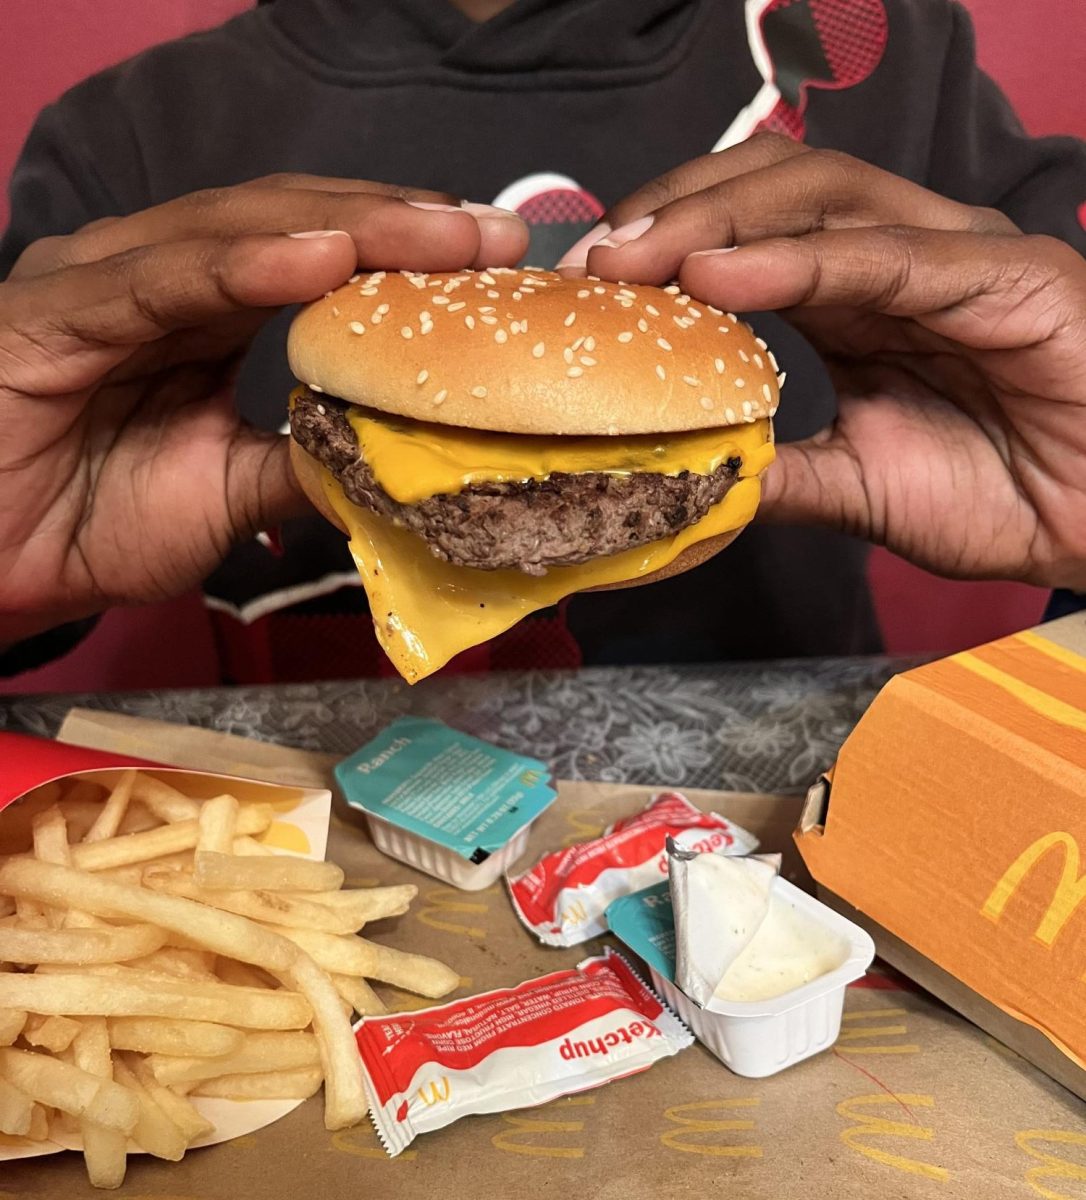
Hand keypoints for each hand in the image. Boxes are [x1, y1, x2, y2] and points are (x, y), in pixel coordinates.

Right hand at [0, 177, 527, 643]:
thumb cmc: (90, 523)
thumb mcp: (229, 495)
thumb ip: (306, 465)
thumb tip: (404, 462)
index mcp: (206, 313)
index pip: (320, 261)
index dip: (409, 257)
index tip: (499, 266)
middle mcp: (161, 278)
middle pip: (296, 227)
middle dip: (401, 227)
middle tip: (494, 235)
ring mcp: (107, 280)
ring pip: (240, 232)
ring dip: (346, 229)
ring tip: (437, 235)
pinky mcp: (56, 307)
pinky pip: (161, 279)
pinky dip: (243, 265)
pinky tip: (321, 259)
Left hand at [564, 136, 1085, 590]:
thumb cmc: (1005, 494)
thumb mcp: (859, 486)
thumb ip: (783, 472)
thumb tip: (695, 477)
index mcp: (858, 298)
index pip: (749, 233)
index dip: (665, 245)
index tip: (589, 286)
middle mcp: (899, 258)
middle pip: (772, 190)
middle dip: (674, 212)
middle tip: (596, 262)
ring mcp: (952, 256)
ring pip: (823, 198)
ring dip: (717, 220)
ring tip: (637, 258)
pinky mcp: (1006, 275)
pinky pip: (888, 256)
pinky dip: (799, 260)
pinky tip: (722, 276)